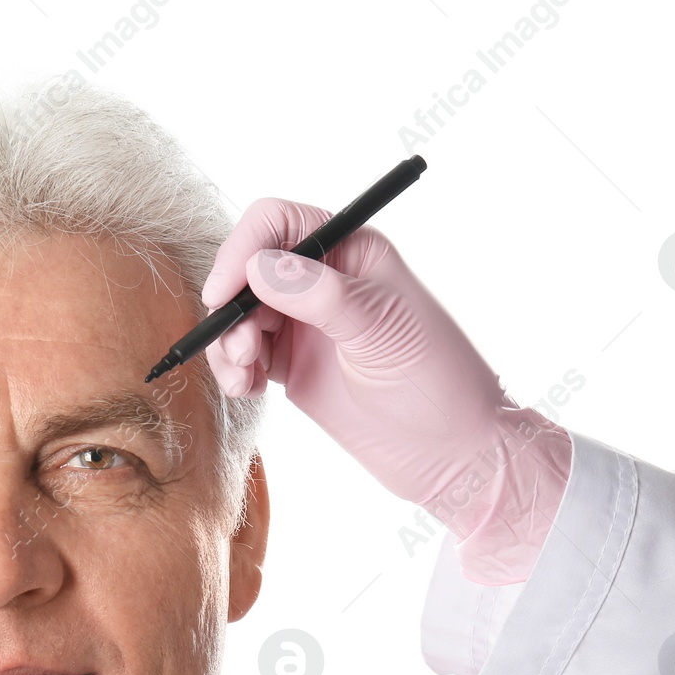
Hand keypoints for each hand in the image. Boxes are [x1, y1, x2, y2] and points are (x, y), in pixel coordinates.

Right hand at [200, 197, 571, 585]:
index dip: (243, 249)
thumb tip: (258, 265)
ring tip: (245, 377)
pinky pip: (243, 353)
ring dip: (228, 342)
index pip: (279, 223)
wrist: (450, 451)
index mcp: (351, 251)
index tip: (224, 292)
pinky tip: (249, 389)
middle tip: (242, 349)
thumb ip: (319, 294)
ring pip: (239, 314)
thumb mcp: (380, 328)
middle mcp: (323, 279)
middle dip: (232, 306)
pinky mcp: (292, 363)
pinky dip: (233, 368)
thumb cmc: (435, 380)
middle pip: (247, 268)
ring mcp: (304, 322)